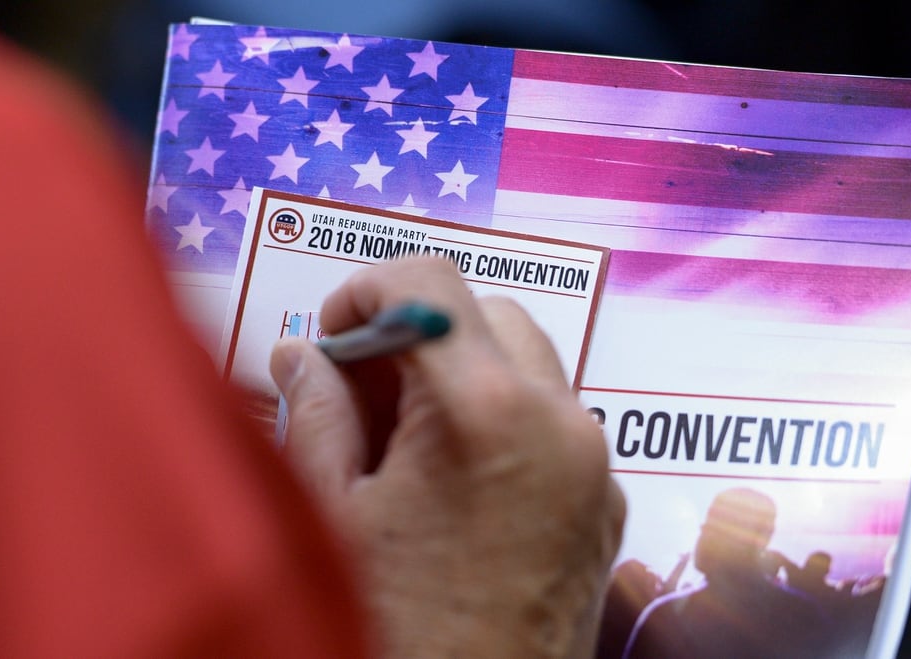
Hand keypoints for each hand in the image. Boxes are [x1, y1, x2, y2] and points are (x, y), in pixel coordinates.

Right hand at [270, 257, 624, 658]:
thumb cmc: (396, 632)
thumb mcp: (331, 515)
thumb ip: (316, 414)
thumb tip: (305, 355)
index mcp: (486, 412)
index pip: (429, 283)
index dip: (366, 290)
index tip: (334, 338)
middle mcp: (560, 425)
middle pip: (487, 314)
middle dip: (419, 332)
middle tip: (364, 390)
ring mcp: (594, 468)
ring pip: (527, 363)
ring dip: (465, 372)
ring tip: (406, 438)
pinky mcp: (606, 508)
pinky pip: (555, 422)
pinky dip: (504, 418)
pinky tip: (456, 479)